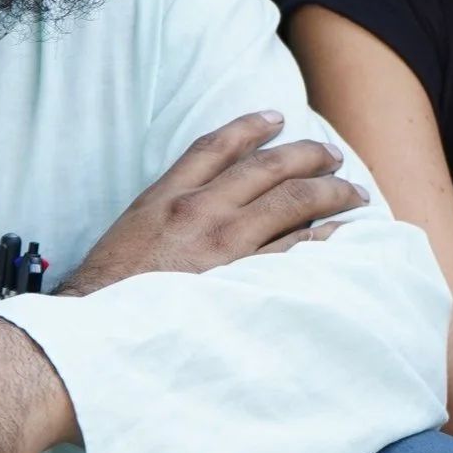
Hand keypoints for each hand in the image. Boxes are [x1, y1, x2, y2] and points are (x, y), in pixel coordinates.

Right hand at [57, 109, 367, 295]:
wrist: (99, 335)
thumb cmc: (106, 295)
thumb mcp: (128, 236)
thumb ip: (164, 213)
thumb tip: (201, 206)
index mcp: (166, 197)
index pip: (215, 146)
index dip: (250, 127)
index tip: (277, 117)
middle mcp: (199, 211)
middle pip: (266, 168)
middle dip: (306, 155)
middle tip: (333, 154)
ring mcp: (224, 245)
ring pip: (291, 202)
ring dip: (328, 192)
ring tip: (353, 192)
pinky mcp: (243, 280)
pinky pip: (296, 249)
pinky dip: (323, 236)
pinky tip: (342, 232)